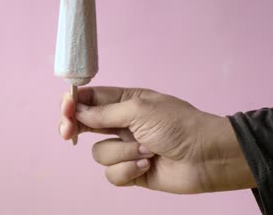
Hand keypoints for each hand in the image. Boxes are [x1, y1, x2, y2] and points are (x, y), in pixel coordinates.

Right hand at [58, 87, 255, 192]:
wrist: (207, 157)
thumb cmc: (179, 125)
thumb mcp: (139, 110)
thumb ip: (104, 112)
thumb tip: (77, 111)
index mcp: (125, 101)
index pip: (90, 98)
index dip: (73, 102)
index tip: (65, 109)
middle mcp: (122, 124)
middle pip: (85, 124)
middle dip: (75, 127)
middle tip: (67, 131)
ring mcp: (126, 148)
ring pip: (99, 153)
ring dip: (121, 153)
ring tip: (146, 150)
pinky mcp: (131, 171)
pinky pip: (112, 173)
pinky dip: (128, 170)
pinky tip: (147, 165)